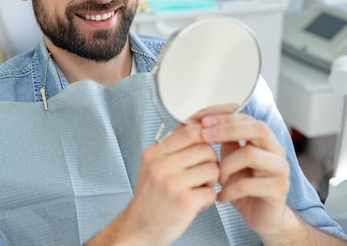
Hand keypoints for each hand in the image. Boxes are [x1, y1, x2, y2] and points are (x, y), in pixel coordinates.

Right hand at [119, 123, 219, 244]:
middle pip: (205, 149)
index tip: (208, 142)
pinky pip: (211, 192)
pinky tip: (196, 202)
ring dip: (211, 181)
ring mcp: (172, 183)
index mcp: (154, 153)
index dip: (205, 135)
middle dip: (210, 162)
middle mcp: (161, 165)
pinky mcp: (185, 201)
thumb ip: (172, 148)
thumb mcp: (153, 166)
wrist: (139, 228)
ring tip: (197, 188)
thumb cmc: (150, 198)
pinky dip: (208, 199)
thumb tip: (194, 125)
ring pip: (212, 169)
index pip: (188, 130)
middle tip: (202, 173)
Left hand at [196, 110, 289, 236]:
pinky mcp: (279, 189)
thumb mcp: (224, 157)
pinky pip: (250, 184)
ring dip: (226, 165)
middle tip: (203, 136)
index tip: (198, 118)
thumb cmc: (241, 183)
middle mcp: (274, 148)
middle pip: (255, 128)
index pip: (244, 114)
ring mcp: (279, 168)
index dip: (221, 113)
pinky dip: (230, 190)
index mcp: (260, 137)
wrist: (260, 215)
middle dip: (226, 129)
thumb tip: (185, 122)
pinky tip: (220, 196)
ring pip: (251, 155)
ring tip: (215, 178)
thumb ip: (213, 140)